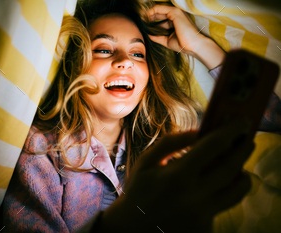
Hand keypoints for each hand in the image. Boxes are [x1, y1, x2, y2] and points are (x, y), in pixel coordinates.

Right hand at [96, 121, 253, 232]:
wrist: (133, 228)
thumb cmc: (138, 191)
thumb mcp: (146, 162)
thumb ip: (170, 143)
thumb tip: (197, 132)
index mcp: (177, 175)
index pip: (213, 146)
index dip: (230, 131)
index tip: (241, 122)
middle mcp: (194, 195)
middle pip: (231, 167)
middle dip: (244, 149)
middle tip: (247, 140)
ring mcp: (202, 214)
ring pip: (237, 191)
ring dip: (243, 176)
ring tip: (239, 168)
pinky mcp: (205, 228)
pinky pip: (223, 206)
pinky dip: (223, 194)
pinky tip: (215, 188)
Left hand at [146, 4, 225, 69]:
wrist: (192, 46)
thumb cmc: (182, 44)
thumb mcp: (166, 40)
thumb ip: (157, 37)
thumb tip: (148, 35)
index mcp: (174, 20)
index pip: (160, 17)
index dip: (151, 20)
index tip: (143, 25)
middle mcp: (175, 15)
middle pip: (158, 13)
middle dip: (148, 17)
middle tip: (140, 23)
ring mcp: (175, 12)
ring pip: (158, 9)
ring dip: (148, 14)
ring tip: (142, 21)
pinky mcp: (174, 12)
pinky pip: (159, 8)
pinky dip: (151, 12)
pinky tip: (146, 19)